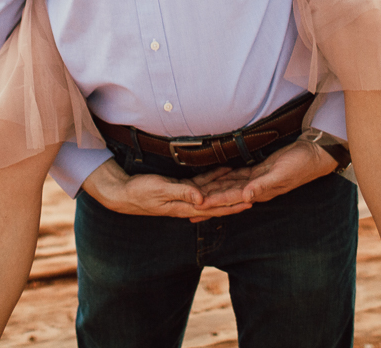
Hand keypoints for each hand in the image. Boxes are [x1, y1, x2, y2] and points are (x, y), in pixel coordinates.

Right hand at [81, 159, 252, 219]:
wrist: (124, 194)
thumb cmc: (140, 193)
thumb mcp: (160, 190)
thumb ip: (181, 193)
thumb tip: (202, 199)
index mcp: (185, 207)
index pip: (214, 207)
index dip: (232, 205)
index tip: (249, 201)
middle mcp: (188, 203)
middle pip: (217, 201)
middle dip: (236, 198)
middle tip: (256, 193)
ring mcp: (185, 197)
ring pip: (212, 192)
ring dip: (228, 188)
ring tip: (246, 182)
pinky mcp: (180, 188)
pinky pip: (202, 183)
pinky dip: (215, 178)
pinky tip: (224, 172)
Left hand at [184, 139, 336, 221]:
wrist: (313, 155)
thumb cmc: (300, 165)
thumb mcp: (281, 175)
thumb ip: (264, 186)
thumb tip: (246, 197)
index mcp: (258, 192)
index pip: (230, 199)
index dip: (214, 202)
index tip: (197, 206)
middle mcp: (255, 189)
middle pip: (226, 195)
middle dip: (208, 200)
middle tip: (187, 203)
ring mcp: (256, 180)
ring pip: (229, 186)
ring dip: (213, 190)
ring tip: (196, 193)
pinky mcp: (258, 170)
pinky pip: (236, 175)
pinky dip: (224, 177)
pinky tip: (214, 177)